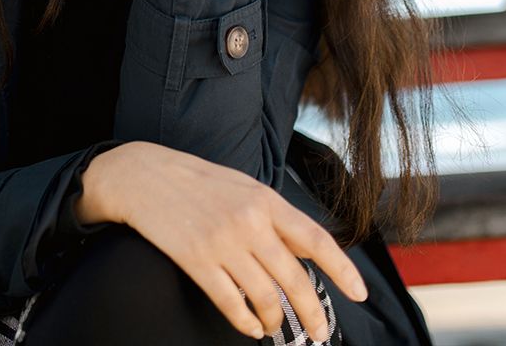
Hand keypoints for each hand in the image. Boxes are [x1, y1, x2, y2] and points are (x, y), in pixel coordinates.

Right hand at [92, 142, 367, 341]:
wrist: (146, 176)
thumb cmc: (198, 181)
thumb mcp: (243, 187)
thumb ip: (274, 217)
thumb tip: (306, 250)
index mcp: (265, 200)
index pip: (315, 240)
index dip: (343, 270)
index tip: (360, 294)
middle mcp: (249, 221)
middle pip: (294, 279)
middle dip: (312, 313)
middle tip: (320, 332)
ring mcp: (222, 242)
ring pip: (264, 297)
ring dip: (275, 320)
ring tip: (276, 327)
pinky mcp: (197, 260)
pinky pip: (230, 303)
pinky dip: (245, 322)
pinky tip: (250, 326)